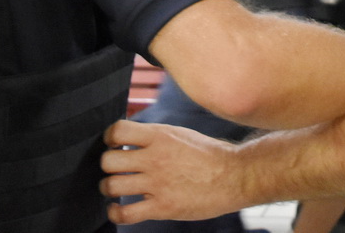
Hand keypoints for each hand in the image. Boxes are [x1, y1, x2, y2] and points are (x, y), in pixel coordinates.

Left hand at [100, 120, 243, 223]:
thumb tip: (132, 138)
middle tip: (116, 169)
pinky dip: (115, 212)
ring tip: (116, 188)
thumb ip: (157, 137)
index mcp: (162, 136)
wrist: (236, 176)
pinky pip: (124, 214)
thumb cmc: (212, 155)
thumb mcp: (183, 135)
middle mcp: (156, 158)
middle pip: (108, 161)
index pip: (118, 131)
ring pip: (112, 186)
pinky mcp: (163, 207)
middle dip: (108, 166)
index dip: (110, 138)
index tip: (114, 144)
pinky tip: (118, 209)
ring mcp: (158, 183)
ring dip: (109, 188)